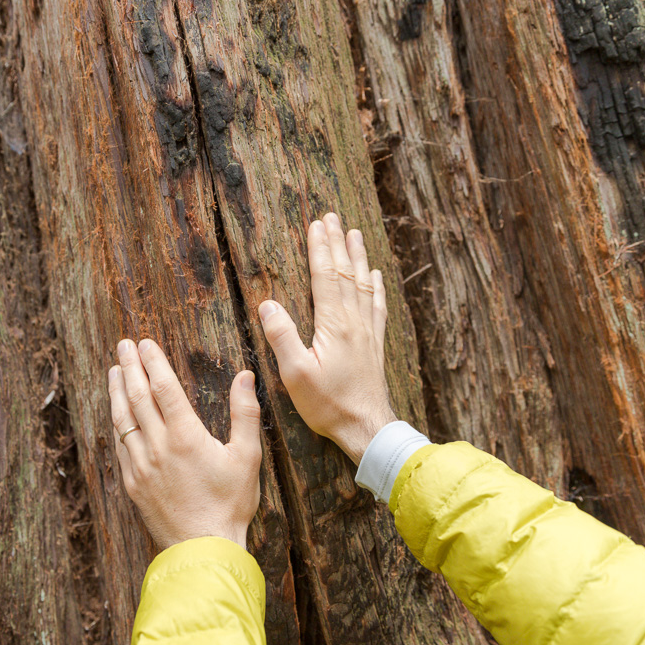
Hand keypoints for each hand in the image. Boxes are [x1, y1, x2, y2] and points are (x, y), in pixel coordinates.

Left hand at [108, 338, 262, 549]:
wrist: (203, 548)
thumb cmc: (229, 504)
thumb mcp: (247, 457)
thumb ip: (245, 414)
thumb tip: (245, 377)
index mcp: (185, 436)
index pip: (163, 388)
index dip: (154, 363)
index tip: (145, 343)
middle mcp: (157, 447)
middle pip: (137, 397)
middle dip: (130, 367)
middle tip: (124, 345)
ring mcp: (140, 466)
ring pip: (122, 419)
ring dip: (117, 391)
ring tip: (115, 370)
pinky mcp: (132, 484)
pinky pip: (119, 444)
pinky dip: (116, 422)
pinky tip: (116, 413)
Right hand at [258, 213, 395, 464]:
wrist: (367, 427)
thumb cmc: (328, 404)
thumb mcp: (295, 374)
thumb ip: (282, 337)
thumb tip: (267, 304)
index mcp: (334, 324)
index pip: (326, 276)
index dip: (320, 249)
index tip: (316, 224)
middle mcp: (354, 321)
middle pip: (346, 273)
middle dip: (337, 243)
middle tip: (333, 217)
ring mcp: (368, 332)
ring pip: (364, 284)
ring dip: (358, 257)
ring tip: (355, 233)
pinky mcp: (375, 345)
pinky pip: (377, 306)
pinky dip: (376, 286)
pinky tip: (376, 276)